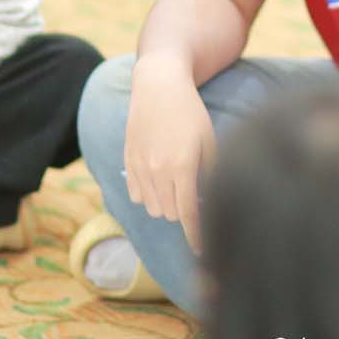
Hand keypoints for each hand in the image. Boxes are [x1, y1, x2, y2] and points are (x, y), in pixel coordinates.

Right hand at [123, 58, 216, 250]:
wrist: (158, 86)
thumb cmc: (191, 112)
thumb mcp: (209, 140)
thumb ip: (209, 174)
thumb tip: (210, 202)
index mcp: (181, 167)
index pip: (187, 215)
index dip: (195, 236)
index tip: (202, 252)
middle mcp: (157, 170)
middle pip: (168, 214)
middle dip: (182, 215)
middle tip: (194, 200)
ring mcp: (139, 166)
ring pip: (151, 207)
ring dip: (165, 206)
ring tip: (177, 189)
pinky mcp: (127, 161)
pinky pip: (135, 195)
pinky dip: (147, 197)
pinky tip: (159, 183)